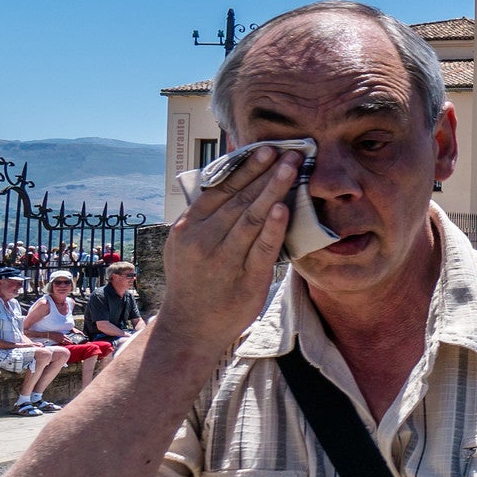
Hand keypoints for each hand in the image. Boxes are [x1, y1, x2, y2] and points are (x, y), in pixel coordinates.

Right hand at [155, 146, 298, 353]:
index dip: (244, 168)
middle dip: (265, 171)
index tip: (263, 149)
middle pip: (239, 198)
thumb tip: (225, 185)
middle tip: (288, 150)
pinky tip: (284, 207)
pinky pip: (262, 249)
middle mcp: (204, 239)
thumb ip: (203, 218)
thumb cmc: (193, 283)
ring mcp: (224, 260)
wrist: (190, 327)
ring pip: (251, 217)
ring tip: (292, 167)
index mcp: (188, 227)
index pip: (220, 189)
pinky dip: (273, 227)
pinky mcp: (246, 280)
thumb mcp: (185, 246)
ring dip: (273, 189)